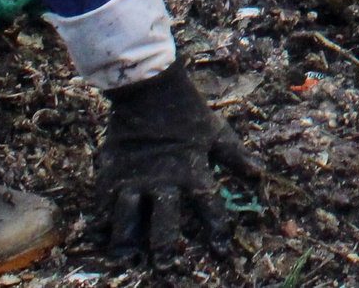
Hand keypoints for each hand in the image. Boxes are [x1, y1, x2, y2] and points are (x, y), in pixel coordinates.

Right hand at [96, 66, 261, 263]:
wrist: (151, 89)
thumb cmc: (189, 113)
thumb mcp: (218, 134)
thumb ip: (237, 158)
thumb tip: (261, 177)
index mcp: (192, 171)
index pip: (209, 207)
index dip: (217, 230)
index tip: (223, 252)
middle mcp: (163, 180)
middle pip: (164, 220)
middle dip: (166, 247)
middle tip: (167, 269)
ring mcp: (134, 177)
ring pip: (128, 216)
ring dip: (128, 240)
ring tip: (127, 259)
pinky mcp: (111, 172)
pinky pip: (104, 202)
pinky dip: (101, 220)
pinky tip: (97, 237)